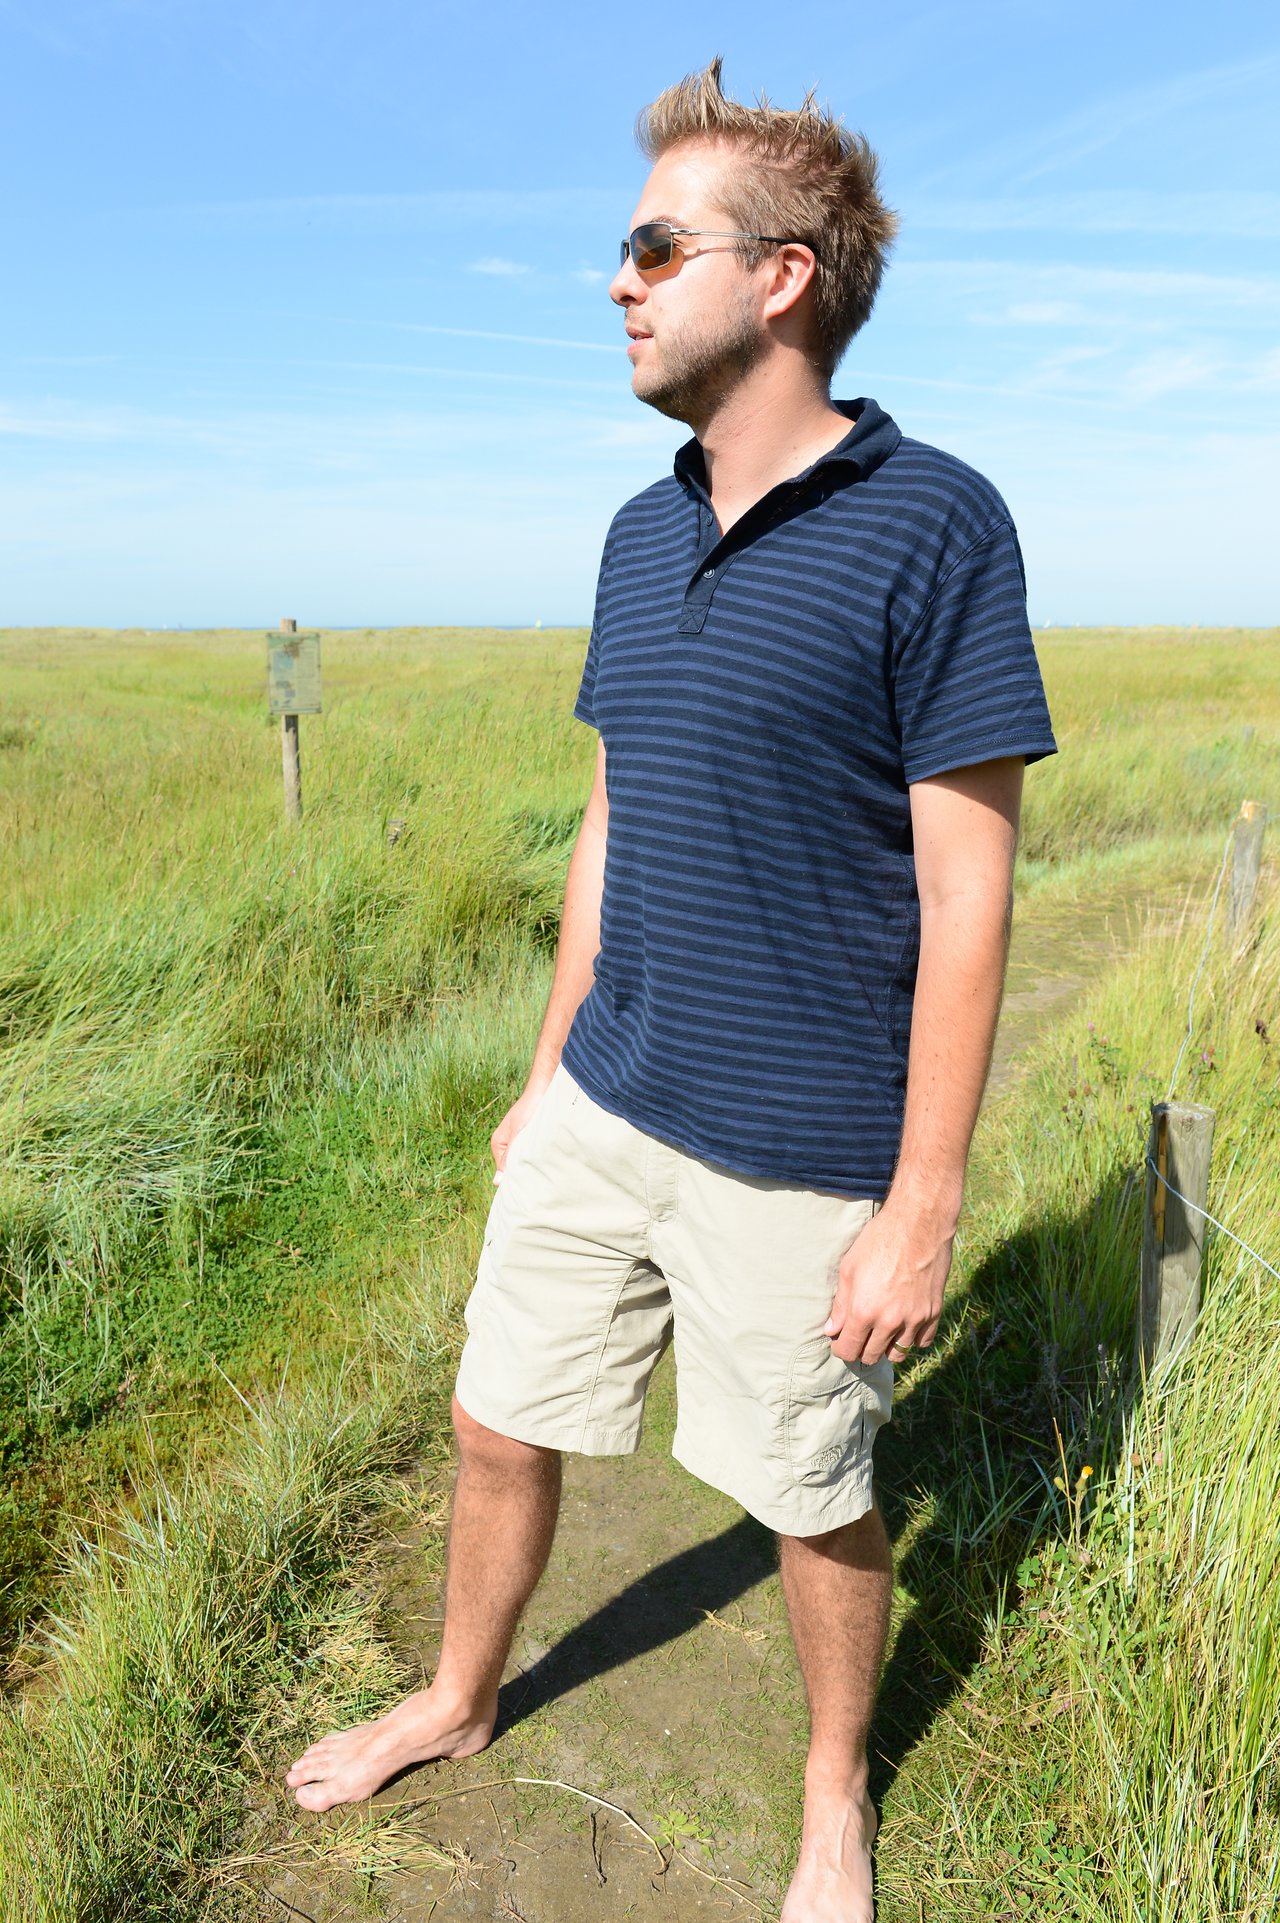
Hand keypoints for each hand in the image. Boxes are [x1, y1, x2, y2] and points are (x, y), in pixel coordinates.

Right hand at [490, 1075, 552, 1182]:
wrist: (544, 1089)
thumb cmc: (529, 1108)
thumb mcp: (518, 1134)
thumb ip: (508, 1157)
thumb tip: (497, 1182)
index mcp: (498, 1144)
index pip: (503, 1171)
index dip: (514, 1180)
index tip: (527, 1189)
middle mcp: (506, 1144)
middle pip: (513, 1167)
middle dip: (523, 1172)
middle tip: (537, 1183)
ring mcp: (519, 1141)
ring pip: (524, 1160)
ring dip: (532, 1164)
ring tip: (542, 1173)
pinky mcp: (530, 1138)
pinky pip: (531, 1153)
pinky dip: (537, 1157)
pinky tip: (546, 1162)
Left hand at [823, 1200, 953, 1365]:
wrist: (919, 1224)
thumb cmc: (879, 1240)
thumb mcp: (849, 1268)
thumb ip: (841, 1304)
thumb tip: (832, 1330)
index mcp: (865, 1311)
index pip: (849, 1350)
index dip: (841, 1349)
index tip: (840, 1341)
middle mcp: (890, 1321)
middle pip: (872, 1356)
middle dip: (861, 1350)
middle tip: (859, 1335)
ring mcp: (915, 1319)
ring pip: (898, 1353)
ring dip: (886, 1347)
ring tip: (880, 1332)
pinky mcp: (934, 1312)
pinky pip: (921, 1342)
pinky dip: (911, 1339)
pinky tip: (903, 1326)